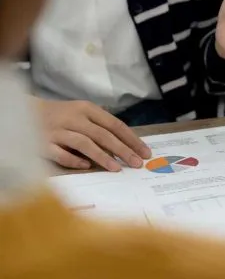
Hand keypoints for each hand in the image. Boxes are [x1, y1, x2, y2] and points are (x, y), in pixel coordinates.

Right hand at [35, 99, 150, 171]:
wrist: (25, 112)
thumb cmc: (62, 116)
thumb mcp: (83, 115)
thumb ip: (101, 128)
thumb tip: (126, 149)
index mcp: (87, 109)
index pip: (115, 124)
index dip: (131, 139)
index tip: (145, 152)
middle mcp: (73, 118)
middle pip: (103, 134)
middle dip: (123, 150)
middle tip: (137, 163)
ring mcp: (57, 131)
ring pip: (83, 143)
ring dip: (102, 157)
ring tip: (117, 169)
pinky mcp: (42, 143)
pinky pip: (60, 153)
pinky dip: (73, 160)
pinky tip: (86, 167)